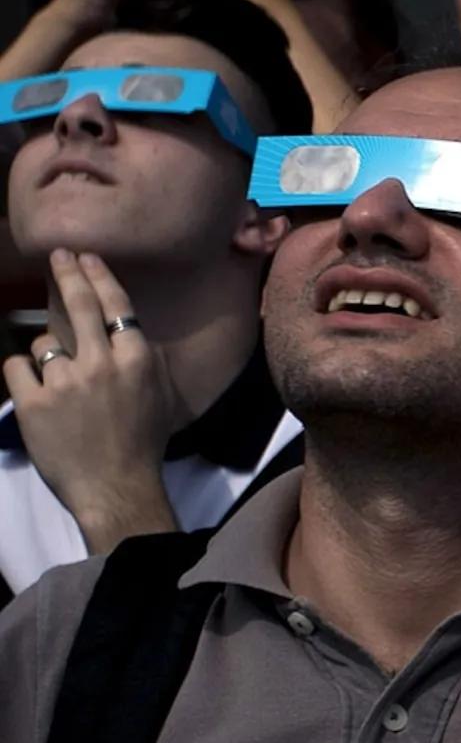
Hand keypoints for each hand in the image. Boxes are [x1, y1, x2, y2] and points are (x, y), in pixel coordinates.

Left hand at [0, 251, 179, 547]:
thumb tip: (127, 331)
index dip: (99, 276)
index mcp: (137, 361)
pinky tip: (35, 391)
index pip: (116, 306)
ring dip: (48, 356)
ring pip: (44, 343)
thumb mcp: (160, 397)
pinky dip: (23, 375)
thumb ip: (144, 360)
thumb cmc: (143, 444)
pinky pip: (17, 368)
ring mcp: (65, 382)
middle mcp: (102, 364)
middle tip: (58, 255)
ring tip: (57, 380)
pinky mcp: (33, 402)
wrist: (116, 487)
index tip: (86, 258)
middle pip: (80, 305)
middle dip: (68, 273)